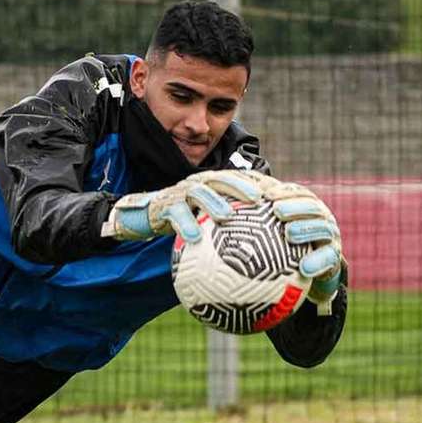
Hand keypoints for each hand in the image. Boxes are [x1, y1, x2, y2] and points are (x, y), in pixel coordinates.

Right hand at [101, 170, 262, 241]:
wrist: (144, 218)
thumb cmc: (182, 220)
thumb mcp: (207, 219)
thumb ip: (228, 224)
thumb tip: (263, 245)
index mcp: (212, 184)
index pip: (238, 178)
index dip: (258, 182)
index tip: (277, 193)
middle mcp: (198, 184)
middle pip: (222, 178)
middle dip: (241, 186)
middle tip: (259, 199)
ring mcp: (180, 193)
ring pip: (199, 192)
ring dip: (214, 202)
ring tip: (227, 216)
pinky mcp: (164, 205)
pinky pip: (176, 214)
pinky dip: (185, 225)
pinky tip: (194, 239)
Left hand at [237, 171, 346, 314]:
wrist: (304, 278)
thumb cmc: (274, 253)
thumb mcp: (259, 237)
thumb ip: (242, 225)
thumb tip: (206, 218)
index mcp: (300, 207)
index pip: (292, 192)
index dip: (280, 190)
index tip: (263, 194)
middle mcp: (318, 217)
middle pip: (311, 204)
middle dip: (295, 204)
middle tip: (276, 210)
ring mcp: (329, 237)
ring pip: (323, 227)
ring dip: (307, 228)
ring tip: (289, 233)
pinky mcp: (335, 258)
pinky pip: (329, 259)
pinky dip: (318, 262)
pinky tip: (304, 268)